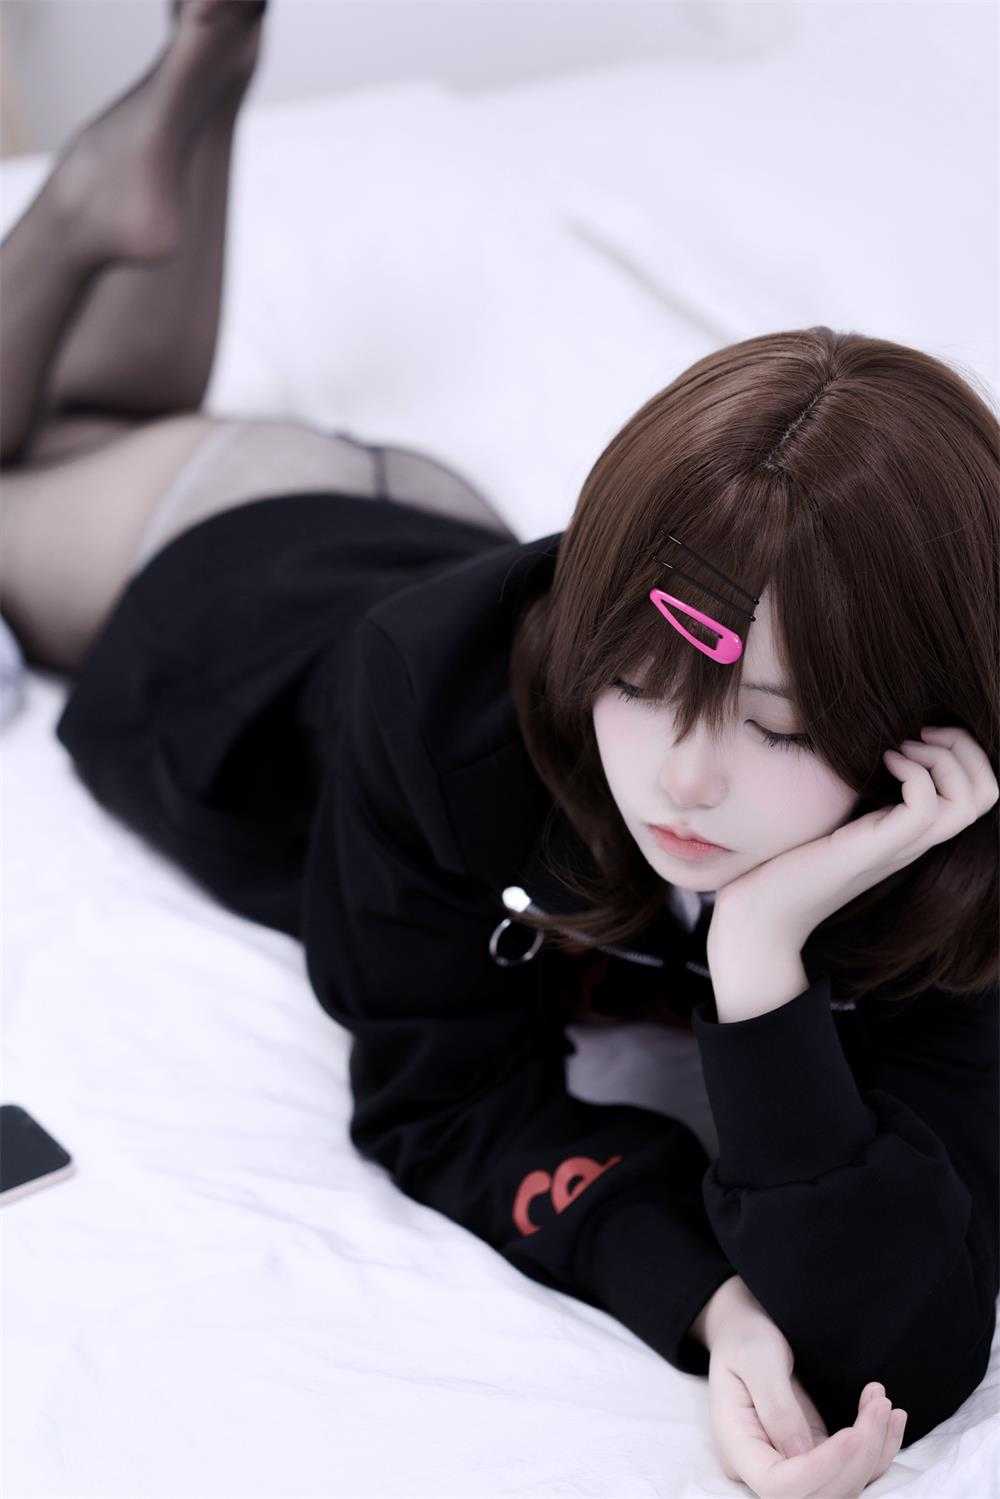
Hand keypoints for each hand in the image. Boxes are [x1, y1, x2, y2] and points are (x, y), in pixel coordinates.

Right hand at [702, 1278, 907, 1495]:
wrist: (747, 1333)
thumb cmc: (745, 1339)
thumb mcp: (755, 1358)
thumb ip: (776, 1405)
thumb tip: (802, 1455)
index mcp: (737, 1447)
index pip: (778, 1484)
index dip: (820, 1469)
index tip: (853, 1434)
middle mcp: (764, 1467)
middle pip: (817, 1493)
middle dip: (858, 1458)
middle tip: (880, 1404)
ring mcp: (792, 1467)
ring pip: (843, 1486)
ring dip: (874, 1451)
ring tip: (883, 1402)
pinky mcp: (816, 1458)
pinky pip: (852, 1470)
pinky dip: (878, 1449)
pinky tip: (890, 1417)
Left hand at [711, 725, 997, 951]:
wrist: (764, 914)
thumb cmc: (791, 862)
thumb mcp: (837, 818)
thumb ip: (861, 794)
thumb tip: (867, 750)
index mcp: (912, 834)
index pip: (981, 794)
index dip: (966, 753)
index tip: (922, 734)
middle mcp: (916, 843)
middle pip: (987, 793)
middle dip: (964, 747)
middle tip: (921, 734)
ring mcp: (899, 848)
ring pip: (968, 800)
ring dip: (942, 757)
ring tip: (901, 748)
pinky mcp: (875, 849)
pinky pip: (925, 807)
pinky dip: (914, 772)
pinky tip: (883, 763)